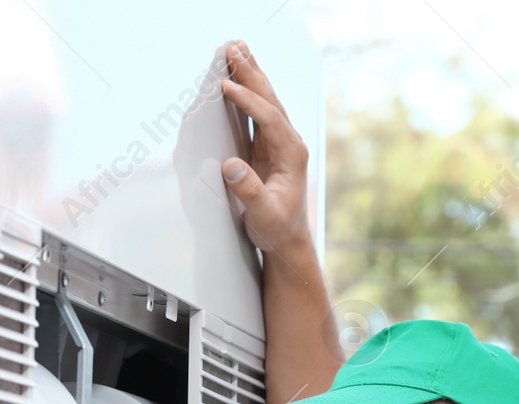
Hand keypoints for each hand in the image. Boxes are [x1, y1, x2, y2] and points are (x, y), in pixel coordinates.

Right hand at [220, 40, 312, 259]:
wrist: (288, 240)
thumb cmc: (277, 228)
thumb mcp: (262, 214)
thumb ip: (248, 190)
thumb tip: (230, 166)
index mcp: (292, 154)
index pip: (268, 118)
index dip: (247, 101)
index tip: (227, 87)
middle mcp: (289, 143)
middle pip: (269, 99)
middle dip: (251, 73)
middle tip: (233, 48)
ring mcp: (279, 142)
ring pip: (265, 100)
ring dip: (250, 75)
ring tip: (236, 50)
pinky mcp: (268, 146)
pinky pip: (257, 111)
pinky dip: (247, 91)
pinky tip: (237, 78)